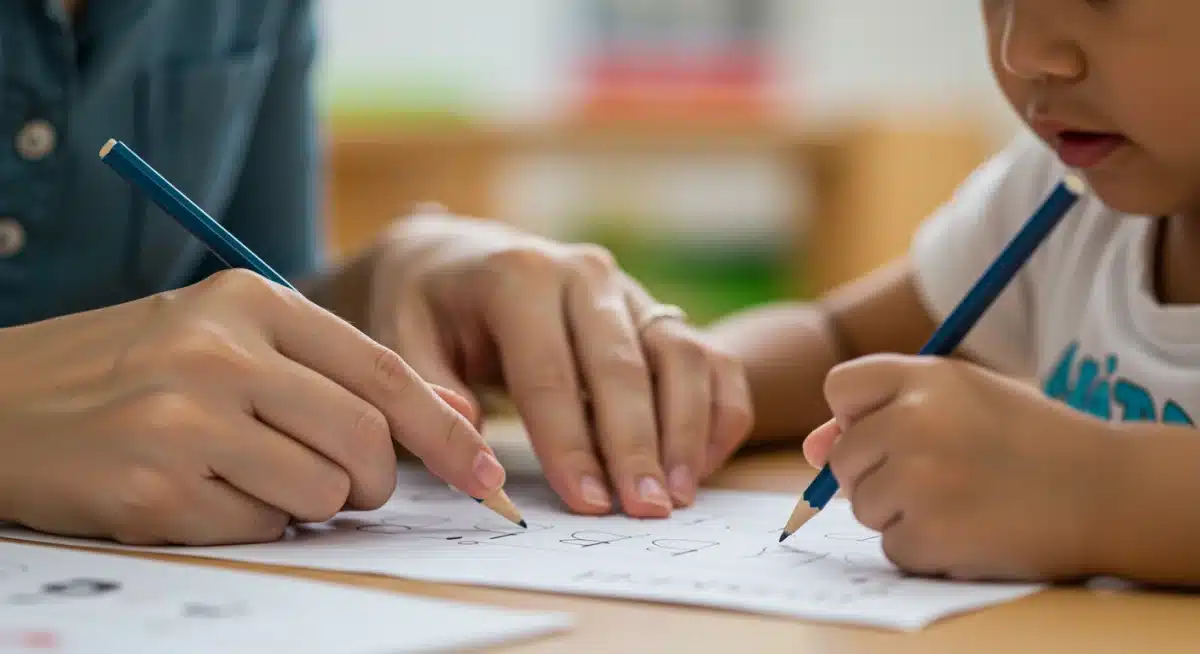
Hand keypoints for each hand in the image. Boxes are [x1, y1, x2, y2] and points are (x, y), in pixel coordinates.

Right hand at [0, 270, 499, 544]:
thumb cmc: (127, 370)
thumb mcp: (221, 333)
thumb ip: (321, 367)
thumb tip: (440, 416)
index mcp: (248, 299)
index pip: (383, 371)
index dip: (446, 430)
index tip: (485, 473)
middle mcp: (221, 351)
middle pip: (367, 441)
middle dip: (376, 481)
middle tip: (346, 486)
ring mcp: (184, 420)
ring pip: (324, 491)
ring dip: (311, 504)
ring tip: (256, 479)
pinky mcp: (154, 490)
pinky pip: (262, 528)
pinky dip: (254, 524)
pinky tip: (203, 494)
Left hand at [365, 211, 753, 517]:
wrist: (457, 256)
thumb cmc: (425, 308)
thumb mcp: (399, 338)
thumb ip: (428, 392)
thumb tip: (473, 451)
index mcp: (520, 276)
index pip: (550, 373)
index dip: (571, 444)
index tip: (586, 504)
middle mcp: (585, 274)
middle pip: (624, 367)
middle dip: (638, 445)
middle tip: (647, 510)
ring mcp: (629, 290)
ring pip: (681, 356)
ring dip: (687, 428)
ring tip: (680, 494)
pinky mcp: (655, 311)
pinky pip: (709, 358)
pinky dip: (717, 409)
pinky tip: (702, 464)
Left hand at [802, 354, 1118, 581]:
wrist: (1103, 490)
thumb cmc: (1024, 440)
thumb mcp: (958, 400)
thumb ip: (882, 412)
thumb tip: (810, 449)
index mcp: (924, 377)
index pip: (839, 387)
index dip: (859, 414)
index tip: (895, 428)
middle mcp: (914, 422)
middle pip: (843, 458)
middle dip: (878, 472)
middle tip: (943, 472)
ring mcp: (920, 481)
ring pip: (863, 506)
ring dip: (901, 513)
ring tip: (962, 498)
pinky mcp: (929, 535)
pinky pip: (891, 548)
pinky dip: (923, 549)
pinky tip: (970, 529)